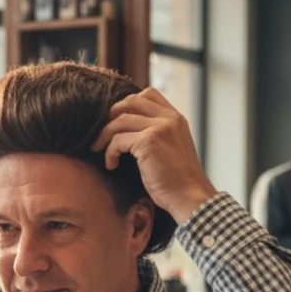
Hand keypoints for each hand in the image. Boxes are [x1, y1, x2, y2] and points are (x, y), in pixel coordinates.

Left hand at [90, 88, 215, 223]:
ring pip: (119, 120)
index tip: (118, 123)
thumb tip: (130, 131)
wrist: (190, 197)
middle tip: (103, 135)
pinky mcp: (148, 142)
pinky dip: (109, 152)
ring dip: (104, 136)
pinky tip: (111, 165)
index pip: (149, 94)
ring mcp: (159, 128)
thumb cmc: (179, 181)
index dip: (128, 105)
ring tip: (100, 150)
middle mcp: (169, 118)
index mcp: (176, 118)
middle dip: (112, 116)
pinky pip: (117, 140)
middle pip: (130, 101)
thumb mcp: (173, 149)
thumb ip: (159, 134)